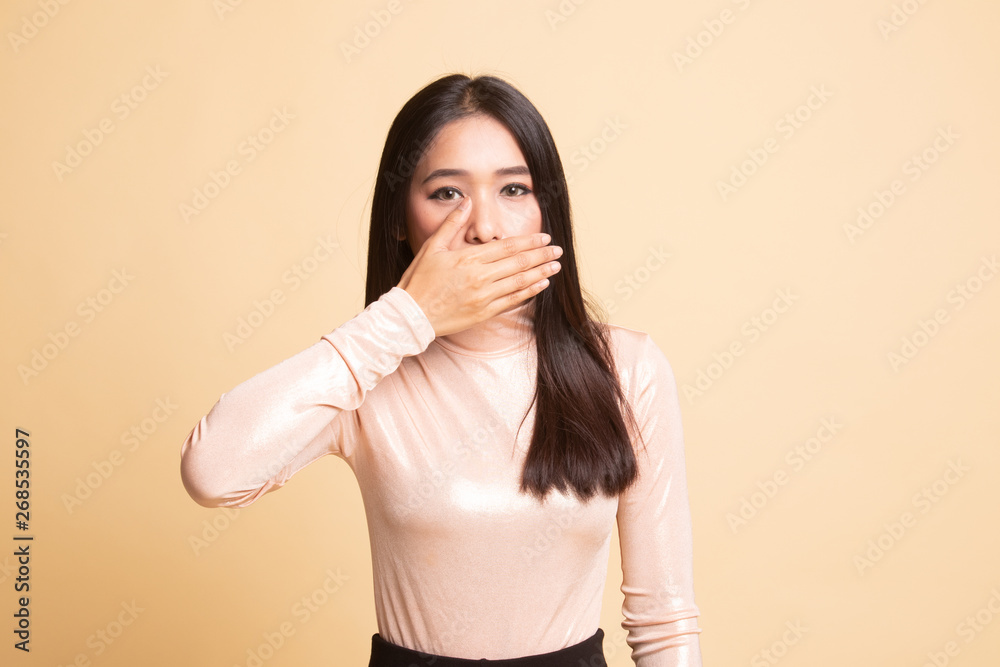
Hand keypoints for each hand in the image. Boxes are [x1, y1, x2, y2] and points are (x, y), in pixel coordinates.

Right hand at [396, 198, 562, 336]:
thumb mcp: (432, 247)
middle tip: (557, 250)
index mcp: (468, 259)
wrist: (411, 315)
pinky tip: (541, 284)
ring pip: (520, 282)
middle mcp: (480, 277)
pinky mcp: (484, 313)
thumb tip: (465, 201)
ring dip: (541, 273)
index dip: (529, 242)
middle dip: (541, 255)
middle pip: (518, 263)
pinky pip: (512, 300)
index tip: (544, 237)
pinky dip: (529, 291)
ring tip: (556, 266)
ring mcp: (484, 297)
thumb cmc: (419, 280)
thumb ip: (451, 224)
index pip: (507, 247)